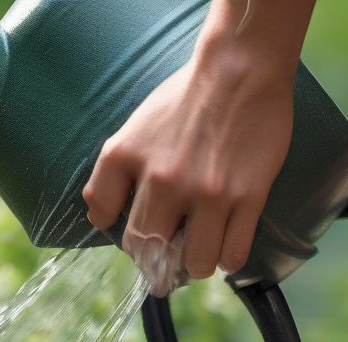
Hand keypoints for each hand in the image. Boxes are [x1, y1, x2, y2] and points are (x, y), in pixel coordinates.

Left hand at [82, 0, 313, 295]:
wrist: (240, 69)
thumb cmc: (184, 102)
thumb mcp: (132, 131)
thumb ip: (108, 176)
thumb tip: (99, 221)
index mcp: (129, 159)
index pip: (105, 220)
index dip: (121, 234)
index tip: (139, 235)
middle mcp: (165, 180)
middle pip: (150, 252)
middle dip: (159, 261)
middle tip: (170, 255)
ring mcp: (209, 191)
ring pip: (195, 263)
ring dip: (196, 266)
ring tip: (200, 250)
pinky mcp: (248, 195)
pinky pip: (233, 253)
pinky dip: (227, 258)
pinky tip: (225, 242)